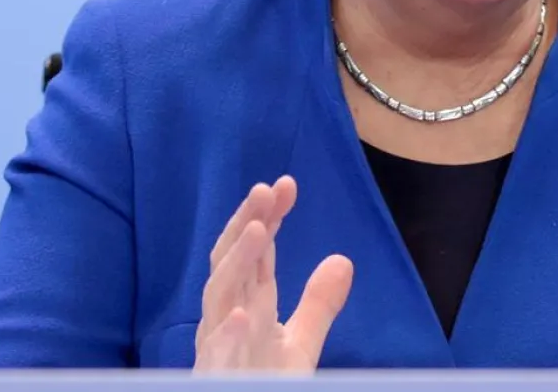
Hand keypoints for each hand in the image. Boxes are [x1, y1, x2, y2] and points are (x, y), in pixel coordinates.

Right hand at [193, 175, 353, 372]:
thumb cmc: (263, 383)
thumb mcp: (299, 345)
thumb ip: (317, 304)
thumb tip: (343, 259)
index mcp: (248, 306)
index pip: (257, 253)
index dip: (268, 217)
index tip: (287, 185)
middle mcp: (227, 318)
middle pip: (232, 262)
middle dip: (246, 222)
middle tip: (266, 188)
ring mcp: (218, 347)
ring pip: (218, 296)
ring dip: (236, 261)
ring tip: (256, 228)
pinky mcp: (215, 376)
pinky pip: (216, 356)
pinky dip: (225, 335)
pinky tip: (241, 316)